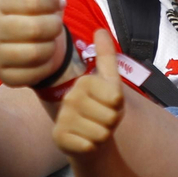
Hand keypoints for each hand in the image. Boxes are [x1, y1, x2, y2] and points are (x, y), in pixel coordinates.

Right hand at [0, 0, 67, 86]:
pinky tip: (38, 56)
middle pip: (40, 27)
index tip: (50, 2)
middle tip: (50, 21)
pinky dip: (43, 63)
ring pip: (38, 50)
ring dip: (51, 43)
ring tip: (45, 37)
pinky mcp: (4, 74)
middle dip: (54, 24)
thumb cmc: (38, 3)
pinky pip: (33, 71)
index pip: (39, 1)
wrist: (40, 42)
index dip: (53, 2)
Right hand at [53, 31, 124, 156]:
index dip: (119, 107)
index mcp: (84, 82)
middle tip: (101, 119)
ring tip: (94, 129)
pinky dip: (91, 147)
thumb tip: (100, 29)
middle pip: (110, 117)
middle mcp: (69, 97)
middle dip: (111, 122)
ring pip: (100, 133)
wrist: (88, 138)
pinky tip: (84, 141)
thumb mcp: (110, 83)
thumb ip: (107, 57)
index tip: (108, 105)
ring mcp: (62, 118)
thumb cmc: (103, 109)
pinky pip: (89, 146)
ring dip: (102, 135)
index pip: (116, 98)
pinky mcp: (58, 137)